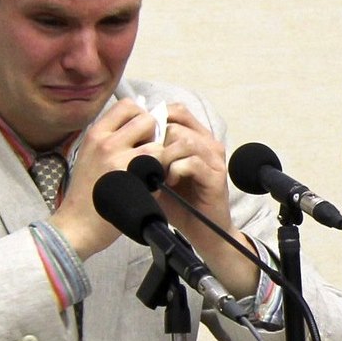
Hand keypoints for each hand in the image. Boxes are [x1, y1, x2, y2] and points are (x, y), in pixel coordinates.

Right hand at [48, 99, 162, 258]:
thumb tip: (138, 121)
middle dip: (154, 134)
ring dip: (159, 158)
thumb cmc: (85, 192)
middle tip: (148, 152)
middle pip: (146, 120)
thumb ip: (111, 138)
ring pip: (157, 146)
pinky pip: (158, 171)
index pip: (127, 106)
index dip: (141, 115)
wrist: (76, 225)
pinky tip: (148, 188)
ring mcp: (121, 162)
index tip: (141, 132)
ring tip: (149, 171)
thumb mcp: (89, 155)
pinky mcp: (133, 183)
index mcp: (96, 134)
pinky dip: (159, 179)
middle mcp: (107, 143)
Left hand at [154, 103, 257, 296]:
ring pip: (185, 140)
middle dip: (156, 140)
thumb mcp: (156, 172)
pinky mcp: (216, 176)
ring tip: (156, 172)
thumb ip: (147, 153)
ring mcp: (214, 158)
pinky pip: (193, 162)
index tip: (139, 138)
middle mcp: (207, 142)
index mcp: (195, 136)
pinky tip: (168, 182)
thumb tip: (125, 135)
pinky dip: (175, 170)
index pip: (176, 110)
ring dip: (164, 155)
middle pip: (177, 123)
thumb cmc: (177, 201)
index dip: (155, 118)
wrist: (200, 230)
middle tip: (145, 159)